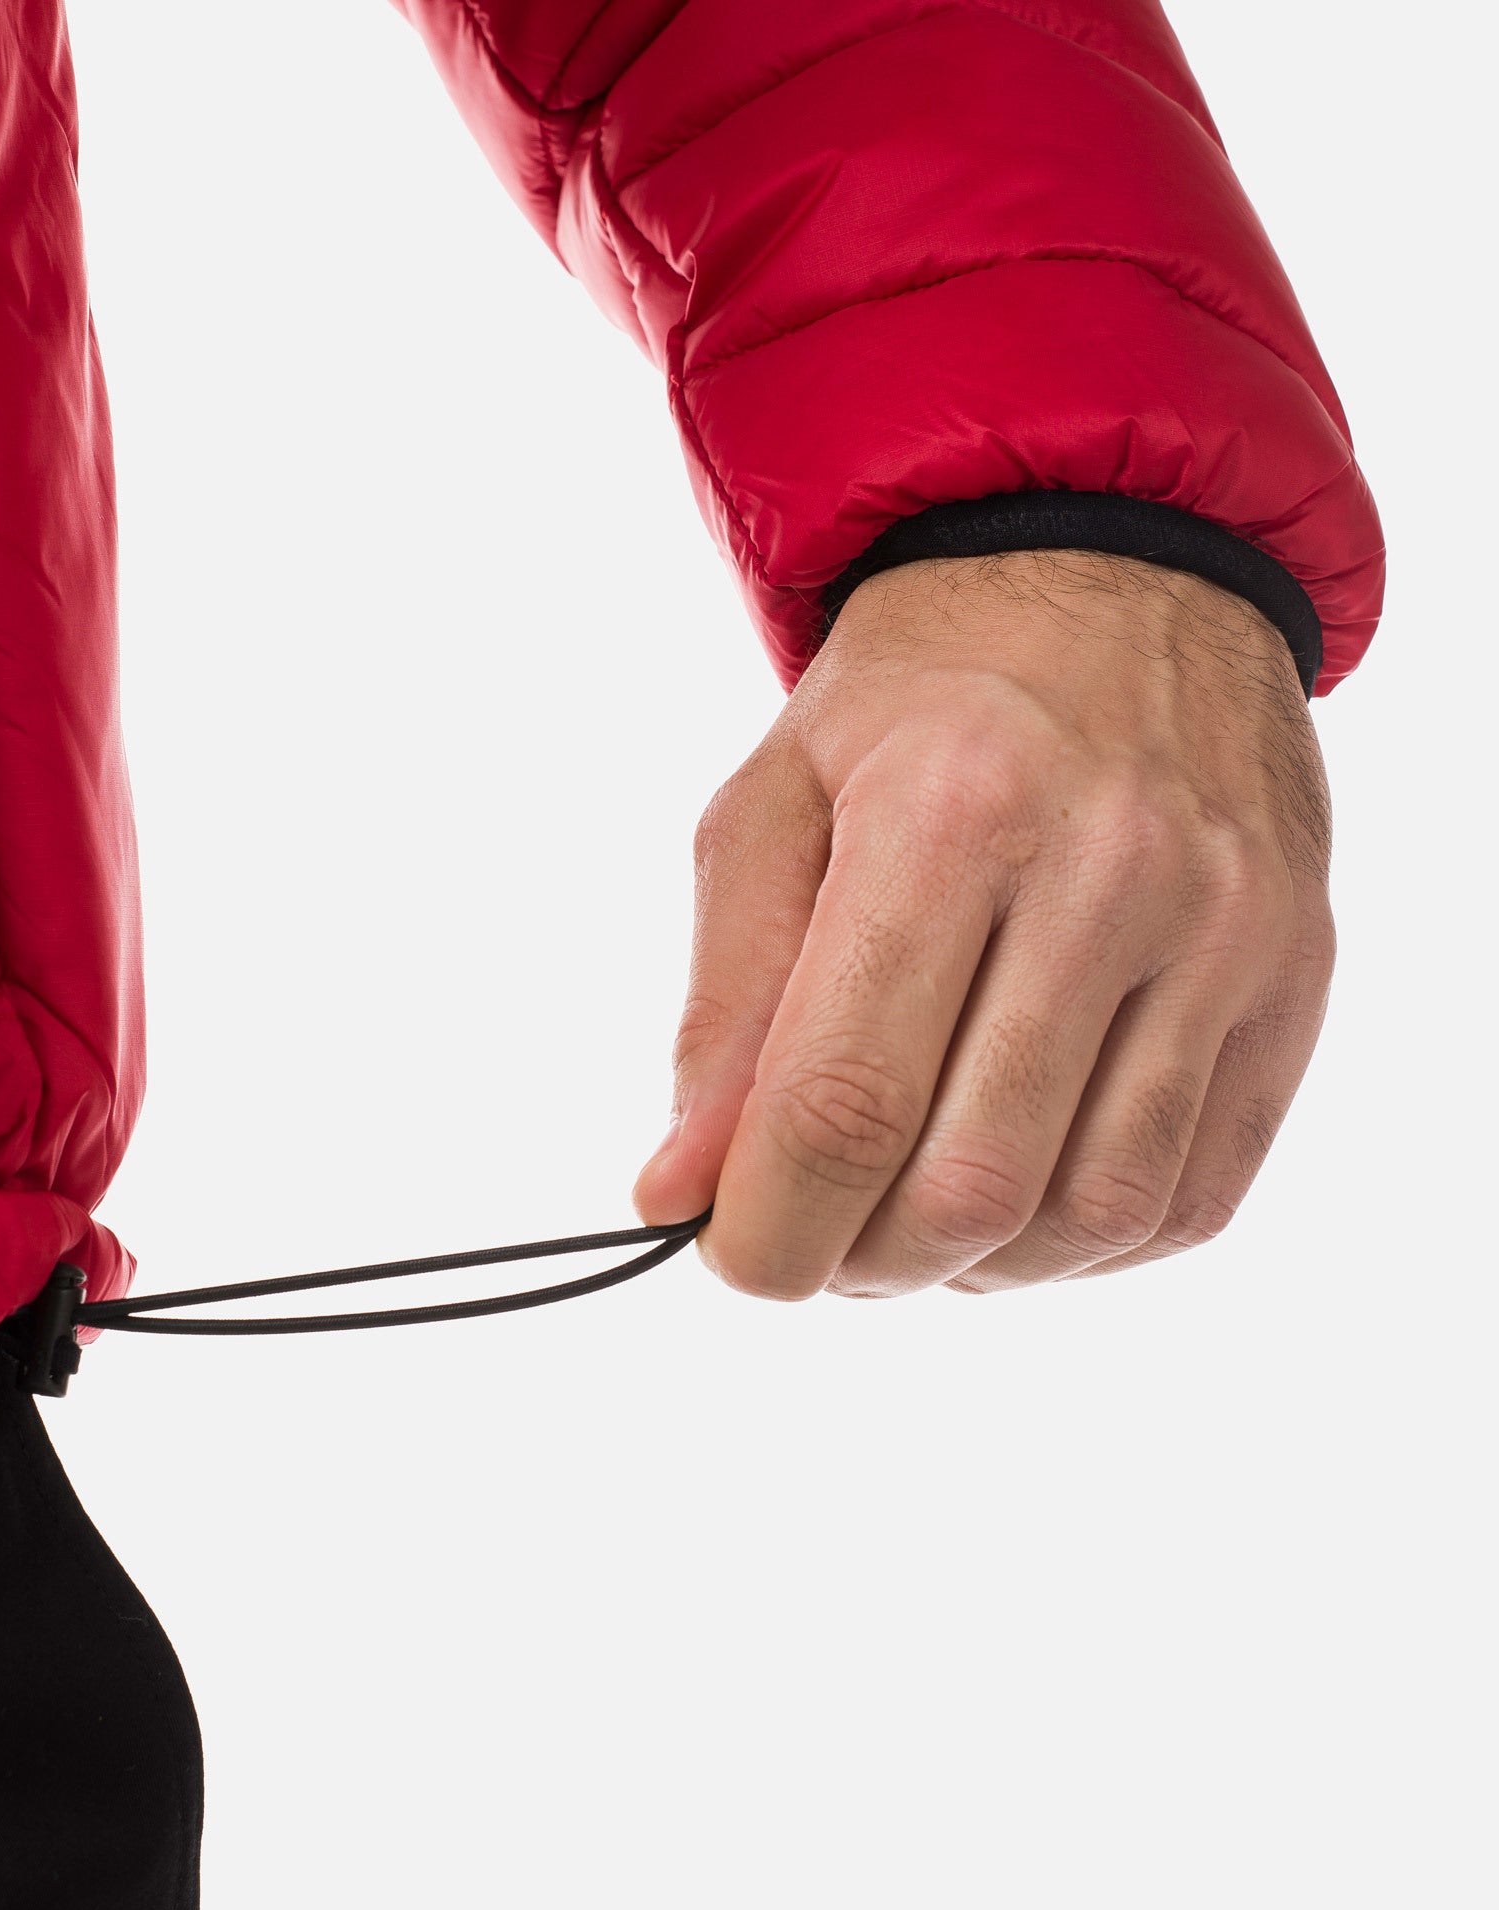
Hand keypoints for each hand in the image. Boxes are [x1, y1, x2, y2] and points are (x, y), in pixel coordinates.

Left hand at [634, 550, 1333, 1295]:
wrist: (1122, 580)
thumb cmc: (916, 704)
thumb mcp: (774, 808)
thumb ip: (724, 1007)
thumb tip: (678, 1190)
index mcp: (949, 813)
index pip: (845, 1099)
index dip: (768, 1226)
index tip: (729, 1256)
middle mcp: (1110, 874)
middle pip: (972, 1182)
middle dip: (861, 1260)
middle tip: (816, 1237)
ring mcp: (1225, 933)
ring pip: (1092, 1213)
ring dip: (971, 1266)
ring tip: (909, 1217)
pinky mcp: (1293, 980)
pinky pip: (1191, 1194)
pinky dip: (1082, 1242)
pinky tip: (1017, 1193)